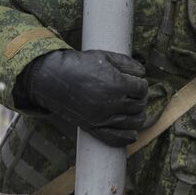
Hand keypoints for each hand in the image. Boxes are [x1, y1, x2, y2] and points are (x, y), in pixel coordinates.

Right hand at [23, 50, 148, 145]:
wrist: (53, 78)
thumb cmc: (78, 64)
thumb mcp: (104, 56)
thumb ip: (126, 63)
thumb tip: (142, 72)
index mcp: (116, 84)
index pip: (141, 89)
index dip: (141, 84)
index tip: (136, 82)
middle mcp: (111, 103)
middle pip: (139, 105)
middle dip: (140, 99)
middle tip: (135, 94)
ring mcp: (102, 117)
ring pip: (133, 122)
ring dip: (138, 117)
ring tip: (135, 111)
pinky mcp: (93, 127)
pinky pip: (116, 138)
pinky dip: (127, 137)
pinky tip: (132, 133)